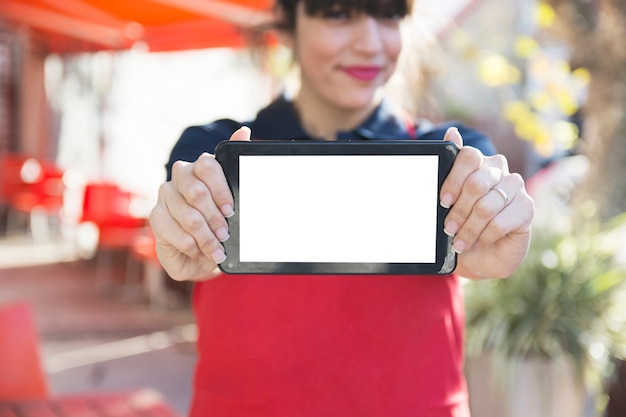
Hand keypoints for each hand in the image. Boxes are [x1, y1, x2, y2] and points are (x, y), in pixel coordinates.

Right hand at [149, 127, 250, 280]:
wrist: (203, 255)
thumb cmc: (219, 224)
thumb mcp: (234, 199)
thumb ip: (236, 165)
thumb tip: (244, 131)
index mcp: (201, 167)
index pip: (208, 165)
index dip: (221, 190)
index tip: (231, 211)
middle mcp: (181, 177)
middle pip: (196, 191)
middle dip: (214, 217)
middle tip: (225, 234)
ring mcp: (165, 196)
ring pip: (187, 214)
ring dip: (205, 236)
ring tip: (217, 249)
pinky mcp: (155, 216)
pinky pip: (171, 230)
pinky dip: (189, 244)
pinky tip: (198, 251)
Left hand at [441, 127, 534, 278]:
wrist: (480, 255)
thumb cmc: (462, 224)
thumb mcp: (448, 201)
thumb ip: (447, 168)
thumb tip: (451, 132)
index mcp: (479, 162)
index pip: (468, 157)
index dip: (453, 181)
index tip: (443, 202)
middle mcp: (499, 170)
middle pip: (476, 183)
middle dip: (459, 211)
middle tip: (448, 228)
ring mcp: (516, 187)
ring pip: (487, 206)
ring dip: (469, 228)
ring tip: (460, 241)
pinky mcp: (527, 208)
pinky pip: (501, 222)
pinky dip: (486, 235)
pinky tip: (480, 240)